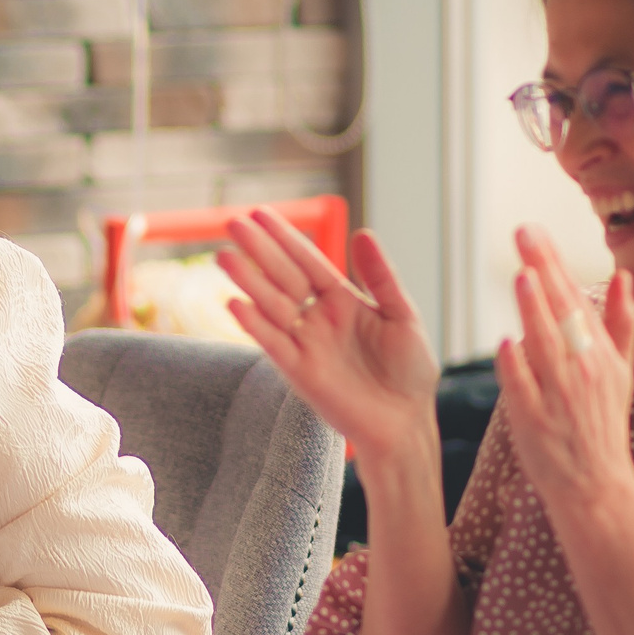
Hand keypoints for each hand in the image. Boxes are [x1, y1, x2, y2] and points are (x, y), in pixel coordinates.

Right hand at [219, 216, 438, 470]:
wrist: (406, 421)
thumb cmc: (409, 371)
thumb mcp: (401, 314)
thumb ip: (381, 277)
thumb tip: (363, 232)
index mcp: (342, 300)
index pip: (308, 261)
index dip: (285, 238)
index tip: (260, 213)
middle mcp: (318, 318)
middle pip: (283, 277)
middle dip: (259, 251)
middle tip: (232, 223)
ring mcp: (306, 344)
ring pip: (271, 306)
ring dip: (248, 282)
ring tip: (224, 257)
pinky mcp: (299, 371)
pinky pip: (272, 344)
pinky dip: (254, 325)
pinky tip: (235, 303)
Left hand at [494, 226, 633, 525]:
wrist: (595, 484)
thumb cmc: (603, 424)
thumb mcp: (621, 373)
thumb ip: (621, 324)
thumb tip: (624, 277)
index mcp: (600, 353)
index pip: (573, 297)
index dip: (552, 262)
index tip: (532, 230)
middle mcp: (582, 368)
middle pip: (561, 312)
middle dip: (543, 270)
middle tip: (523, 233)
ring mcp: (559, 394)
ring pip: (545, 346)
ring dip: (535, 312)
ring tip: (523, 277)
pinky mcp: (535, 421)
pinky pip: (524, 389)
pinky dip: (517, 368)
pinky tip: (507, 344)